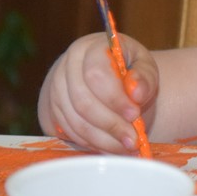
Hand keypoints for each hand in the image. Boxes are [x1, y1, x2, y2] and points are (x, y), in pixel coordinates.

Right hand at [37, 32, 158, 153]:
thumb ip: (145, 77)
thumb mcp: (143, 65)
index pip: (95, 74)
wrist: (103, 77)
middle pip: (83, 102)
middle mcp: (66, 67)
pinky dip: (93, 144)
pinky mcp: (52, 111)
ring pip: (75, 122)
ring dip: (103, 139)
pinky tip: (112, 147)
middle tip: (133, 139)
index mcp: (89, 48)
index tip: (134, 114)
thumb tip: (136, 93)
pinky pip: (70, 132)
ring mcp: (55, 90)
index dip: (115, 98)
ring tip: (127, 147)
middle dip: (111, 125)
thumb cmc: (126, 69)